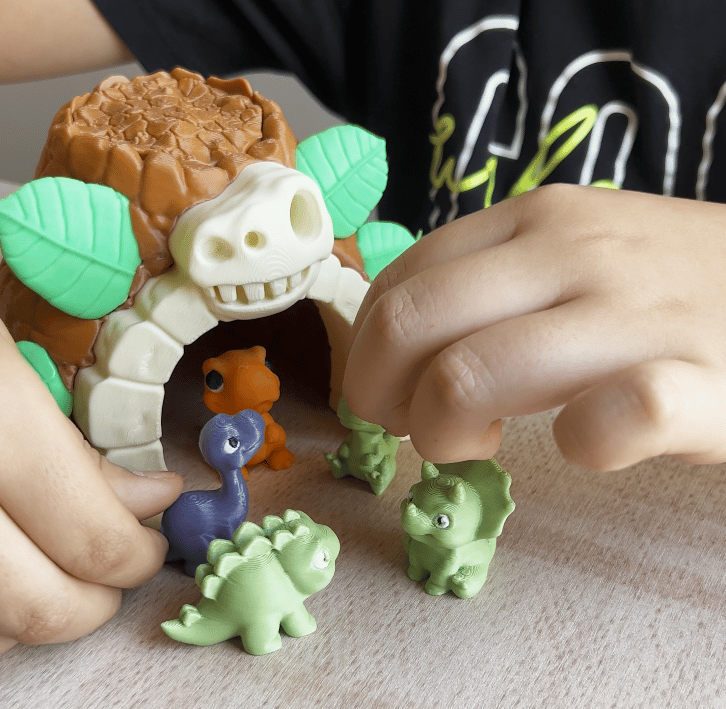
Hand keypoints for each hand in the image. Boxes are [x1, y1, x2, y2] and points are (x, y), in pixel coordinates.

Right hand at [0, 322, 181, 653]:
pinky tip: (0, 559)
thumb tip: (149, 497)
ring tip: (56, 563)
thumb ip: (67, 436)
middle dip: (93, 599)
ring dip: (29, 611)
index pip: (86, 533)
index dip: (135, 553)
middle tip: (120, 566)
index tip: (154, 542)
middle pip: (33, 604)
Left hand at [343, 184, 725, 469]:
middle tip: (409, 427)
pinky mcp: (698, 383)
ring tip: (478, 444)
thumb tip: (394, 339)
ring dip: (444, 431)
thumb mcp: (570, 253)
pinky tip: (585, 444)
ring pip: (472, 374)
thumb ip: (488, 282)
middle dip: (380, 394)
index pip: (399, 284)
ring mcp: (634, 314)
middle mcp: (571, 253)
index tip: (385, 392)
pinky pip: (609, 420)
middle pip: (411, 326)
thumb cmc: (665, 283)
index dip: (367, 352)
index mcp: (532, 222)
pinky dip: (577, 444)